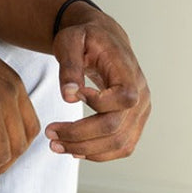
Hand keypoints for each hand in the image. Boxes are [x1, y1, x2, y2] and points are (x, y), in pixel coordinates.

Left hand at [46, 7, 150, 161]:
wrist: (102, 40)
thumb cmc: (85, 38)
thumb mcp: (70, 41)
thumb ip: (69, 65)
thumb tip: (69, 95)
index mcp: (129, 71)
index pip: (124, 98)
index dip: (96, 103)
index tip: (70, 95)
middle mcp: (142, 94)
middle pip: (116, 128)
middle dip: (79, 136)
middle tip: (49, 135)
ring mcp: (140, 112)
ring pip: (118, 144)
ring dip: (85, 150)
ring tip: (56, 145)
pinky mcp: (134, 124)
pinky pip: (121, 148)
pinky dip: (98, 154)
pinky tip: (74, 149)